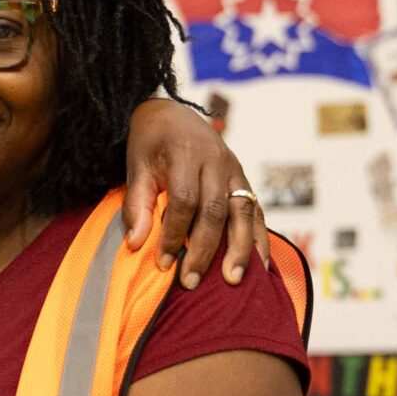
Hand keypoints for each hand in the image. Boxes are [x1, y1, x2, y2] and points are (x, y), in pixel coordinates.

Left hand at [121, 98, 269, 288]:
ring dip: (240, 248)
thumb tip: (137, 243)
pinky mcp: (244, 178)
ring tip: (233, 280)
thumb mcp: (136, 166)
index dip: (174, 234)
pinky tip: (260, 266)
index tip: (163, 263)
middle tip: (191, 282)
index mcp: (186, 153)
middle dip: (205, 249)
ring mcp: (234, 169)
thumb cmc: (150, 143)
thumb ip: (137, 203)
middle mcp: (216, 160)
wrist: (171, 113)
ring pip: (243, 211)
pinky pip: (256, 210)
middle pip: (216, 210)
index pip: (185, 200)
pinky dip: (259, 239)